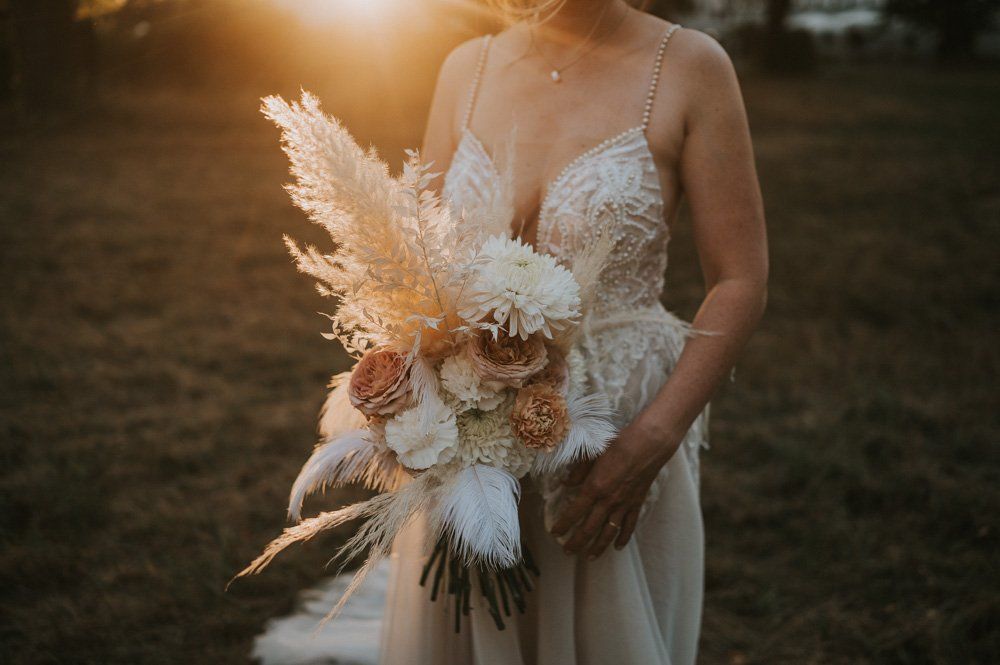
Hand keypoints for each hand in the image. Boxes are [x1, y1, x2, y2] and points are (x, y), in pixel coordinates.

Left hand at [550, 419, 675, 558]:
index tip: (554, 532)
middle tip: (567, 551)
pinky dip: (623, 538)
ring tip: (589, 557)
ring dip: (598, 547)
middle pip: (589, 528)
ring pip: (608, 533)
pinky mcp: (637, 504)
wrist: (649, 444)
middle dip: (576, 542)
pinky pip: (629, 526)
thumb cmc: (619, 444)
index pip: (574, 512)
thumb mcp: (593, 454)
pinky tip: (617, 547)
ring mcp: (624, 505)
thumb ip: (579, 471)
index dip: (563, 524)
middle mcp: (608, 501)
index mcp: (595, 487)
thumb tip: (565, 483)